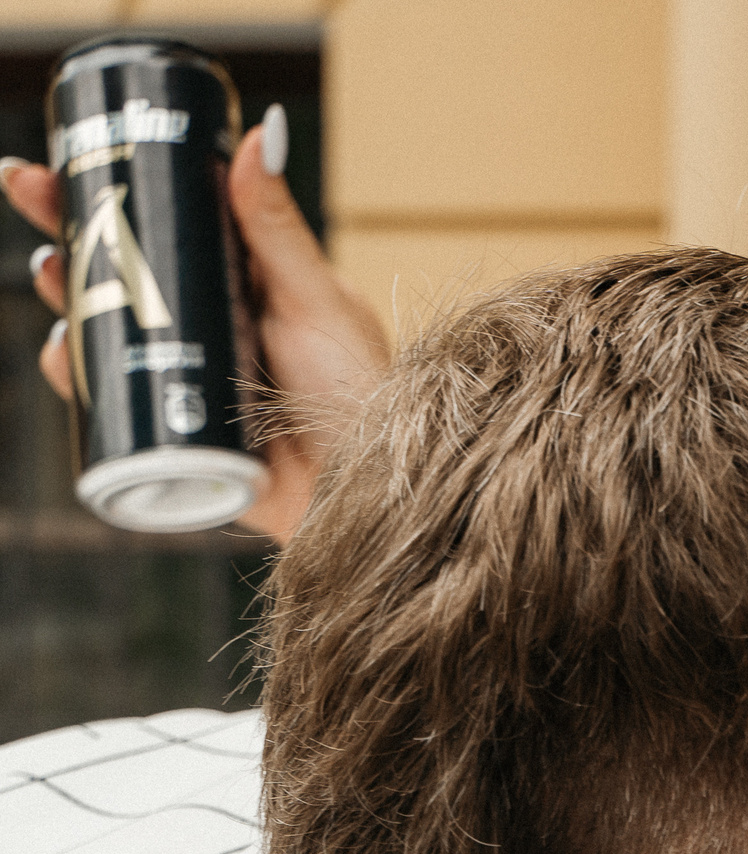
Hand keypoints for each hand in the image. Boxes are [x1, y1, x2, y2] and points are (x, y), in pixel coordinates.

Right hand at [2, 107, 390, 542]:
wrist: (376, 493)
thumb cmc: (363, 395)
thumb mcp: (318, 302)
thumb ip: (279, 228)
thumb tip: (261, 130)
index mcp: (242, 288)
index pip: (165, 228)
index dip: (111, 192)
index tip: (64, 159)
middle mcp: (208, 331)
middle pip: (122, 273)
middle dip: (69, 233)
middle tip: (27, 192)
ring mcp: (188, 382)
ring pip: (107, 335)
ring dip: (66, 301)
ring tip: (55, 273)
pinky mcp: (177, 439)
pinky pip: (114, 410)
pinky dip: (82, 382)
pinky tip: (66, 357)